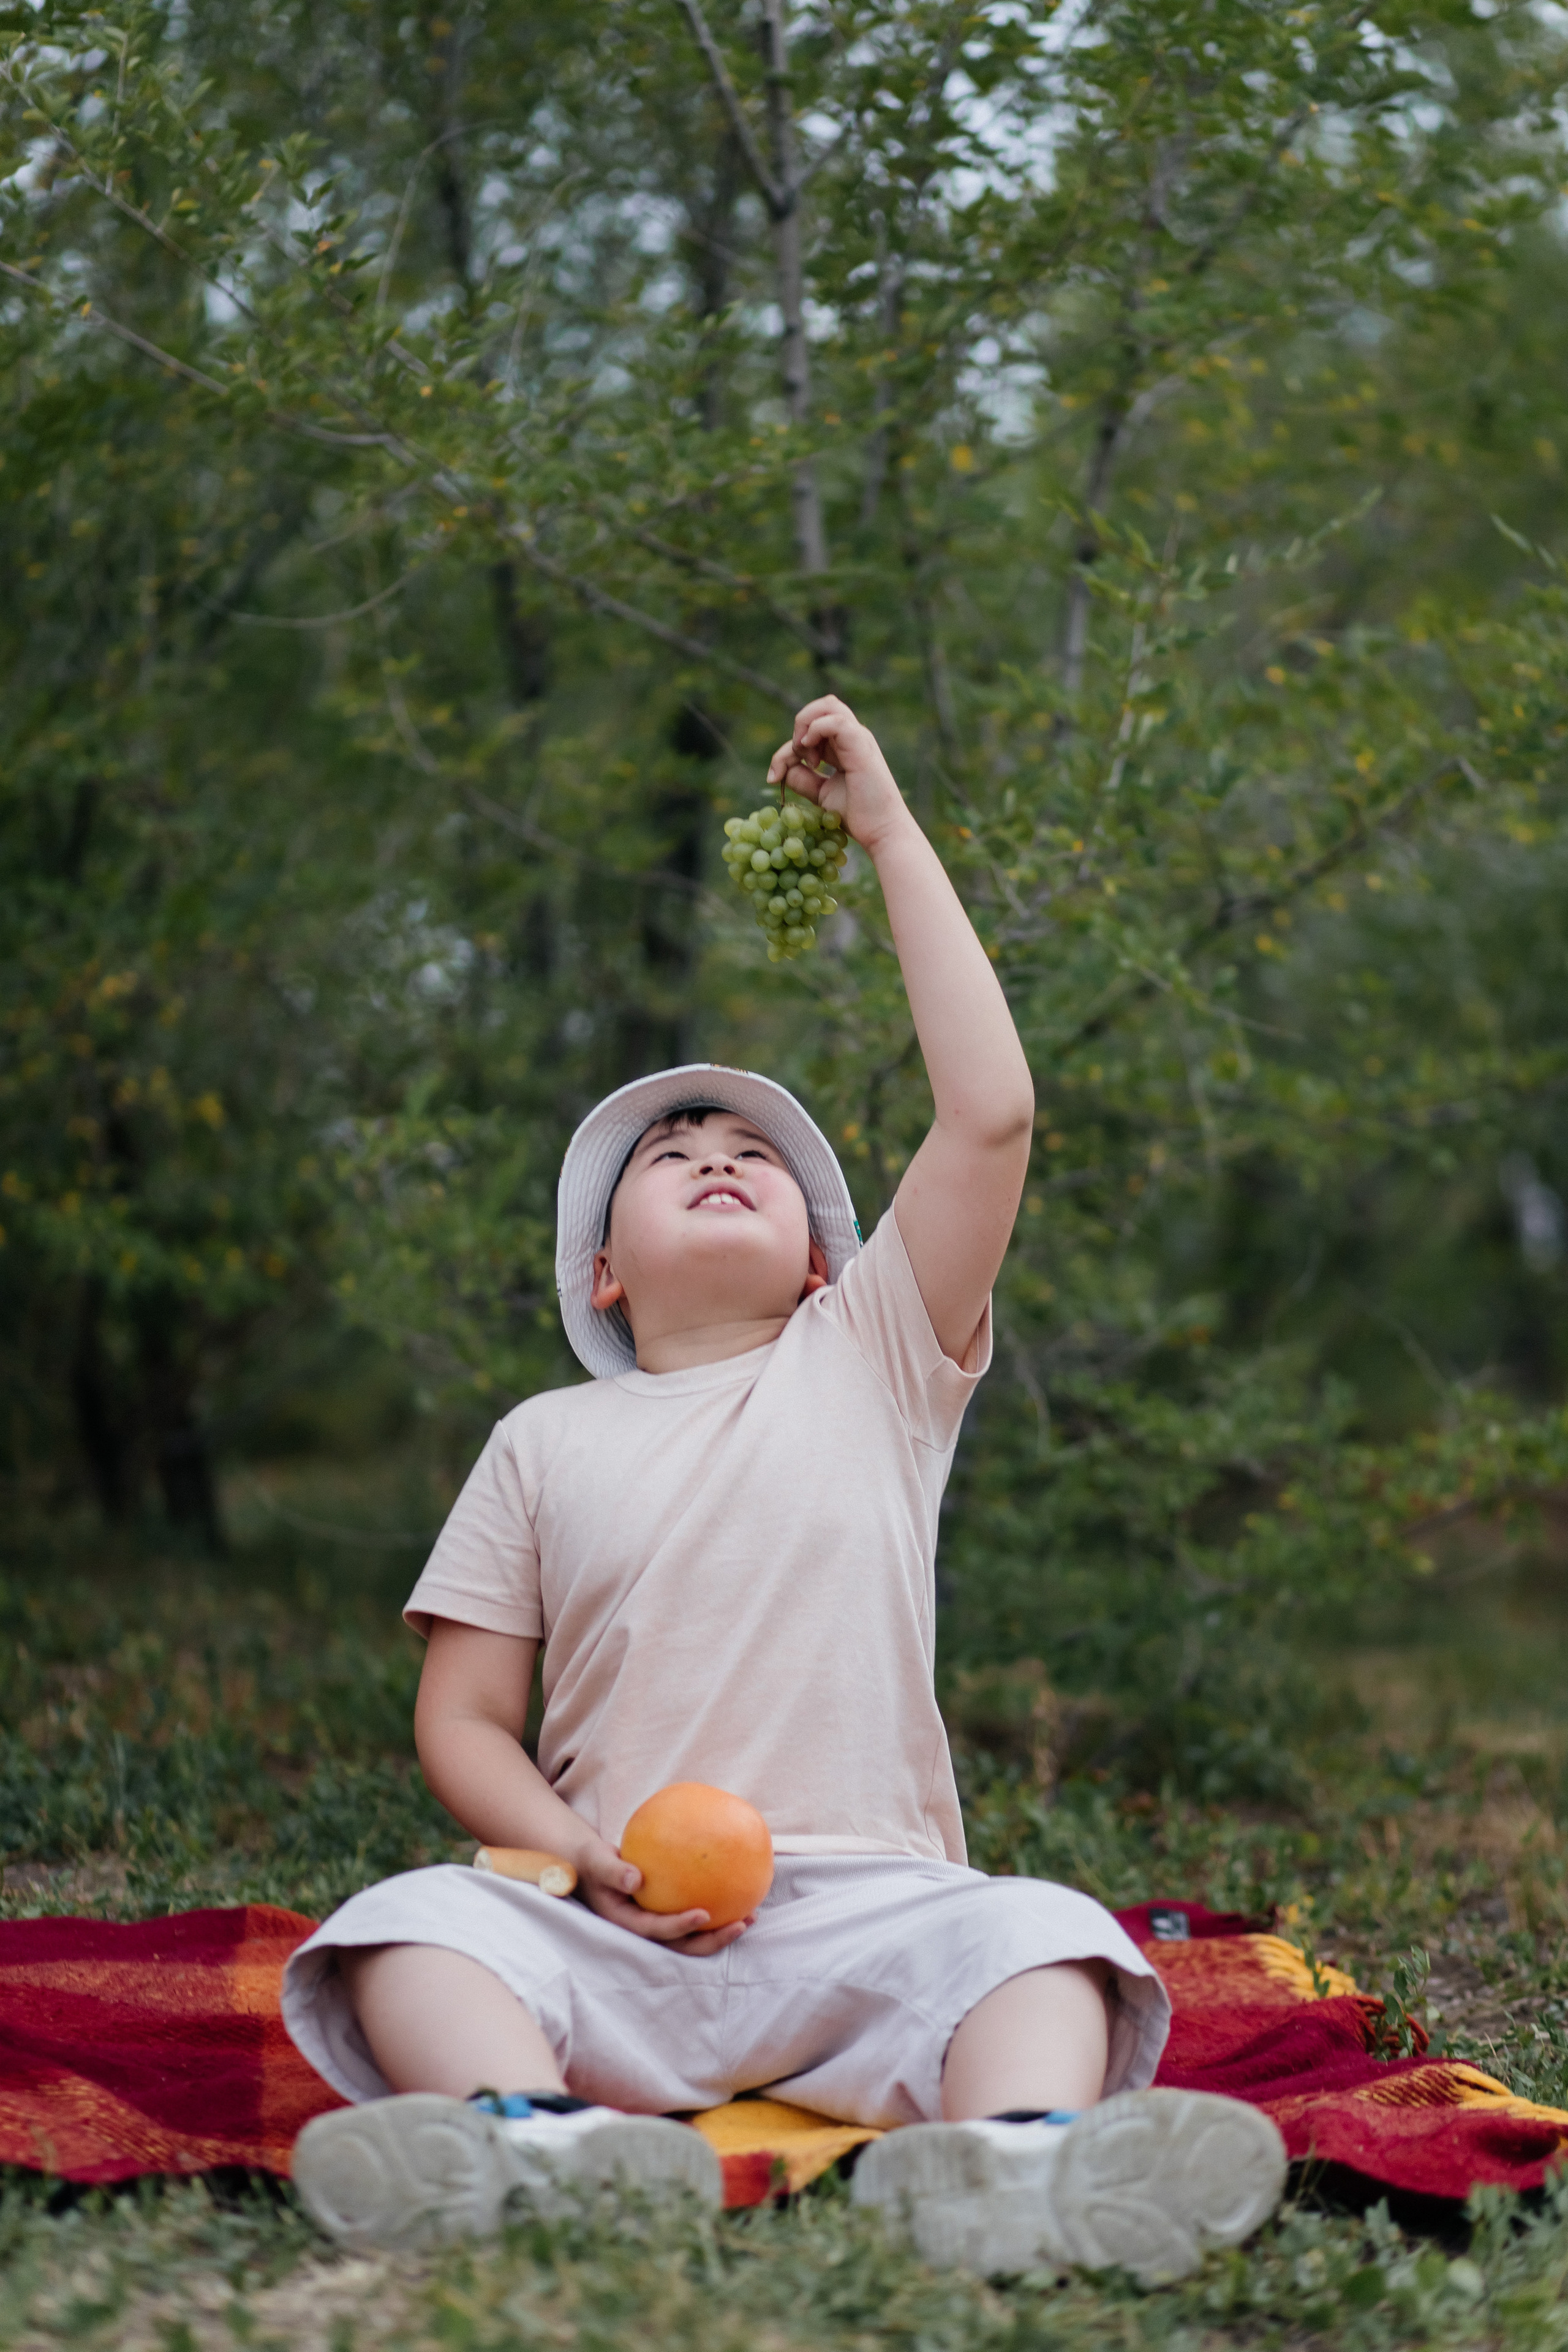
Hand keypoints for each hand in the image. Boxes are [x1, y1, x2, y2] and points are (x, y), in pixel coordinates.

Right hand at [572, 1832, 754, 1957]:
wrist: (591, 1867)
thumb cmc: (593, 1862)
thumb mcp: (596, 1862)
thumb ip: (613, 1871)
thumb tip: (635, 1878)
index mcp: (626, 1922)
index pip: (655, 1930)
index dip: (679, 1926)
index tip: (704, 1914)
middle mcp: (644, 1929)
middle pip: (681, 1945)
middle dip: (712, 1940)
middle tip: (741, 1924)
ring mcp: (656, 1924)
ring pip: (691, 1938)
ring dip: (720, 1932)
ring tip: (750, 1917)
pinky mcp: (665, 1914)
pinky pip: (692, 1916)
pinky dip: (716, 1912)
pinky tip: (738, 1895)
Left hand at [765, 694, 910, 857]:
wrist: (881, 830)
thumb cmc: (857, 815)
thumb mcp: (821, 794)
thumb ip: (802, 779)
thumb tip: (783, 768)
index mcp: (843, 746)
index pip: (810, 728)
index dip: (786, 750)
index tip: (774, 777)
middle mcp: (852, 737)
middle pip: (822, 705)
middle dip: (799, 725)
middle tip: (796, 756)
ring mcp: (858, 738)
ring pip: (828, 705)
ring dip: (806, 725)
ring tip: (805, 755)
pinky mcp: (861, 745)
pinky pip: (835, 721)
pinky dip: (816, 731)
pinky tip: (812, 758)